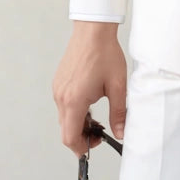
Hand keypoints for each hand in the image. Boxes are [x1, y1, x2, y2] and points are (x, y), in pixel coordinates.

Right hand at [53, 21, 126, 155]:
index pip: (70, 137)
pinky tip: (89, 103)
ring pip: (64, 118)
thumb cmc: (105, 54)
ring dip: (78, 123)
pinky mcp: (59, 82)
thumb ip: (118, 113)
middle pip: (65, 130)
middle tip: (99, 134)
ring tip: (96, 117)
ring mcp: (58, 89)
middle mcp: (61, 97)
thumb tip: (121, 133)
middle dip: (81, 137)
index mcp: (75, 100)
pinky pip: (63, 105)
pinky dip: (74, 111)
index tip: (93, 147)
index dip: (81, 148)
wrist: (93, 30)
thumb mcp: (117, 86)